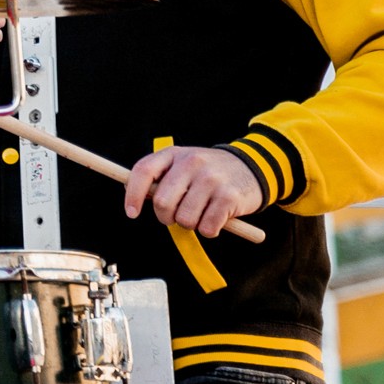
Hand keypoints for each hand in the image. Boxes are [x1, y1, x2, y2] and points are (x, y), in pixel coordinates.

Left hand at [125, 144, 265, 236]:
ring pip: (184, 219)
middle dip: (166, 217)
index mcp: (174, 154)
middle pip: (162, 203)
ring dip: (190, 225)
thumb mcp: (182, 164)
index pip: (143, 172)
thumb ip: (159, 178)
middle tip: (176, 216)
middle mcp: (192, 163)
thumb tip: (130, 196)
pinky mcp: (229, 197)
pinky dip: (209, 230)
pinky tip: (216, 218)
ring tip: (200, 213)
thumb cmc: (209, 172)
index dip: (133, 195)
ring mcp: (212, 179)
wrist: (253, 167)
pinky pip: (207, 227)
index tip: (132, 213)